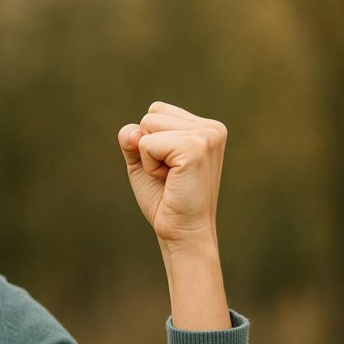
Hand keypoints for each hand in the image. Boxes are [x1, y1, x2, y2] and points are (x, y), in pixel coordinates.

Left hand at [118, 101, 228, 244]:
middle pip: (151, 114)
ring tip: (170, 177)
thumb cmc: (165, 199)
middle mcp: (212, 127)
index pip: (156, 111)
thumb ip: (132, 138)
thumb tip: (131, 131)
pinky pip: (147, 143)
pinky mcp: (196, 147)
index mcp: (206, 127)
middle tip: (169, 175)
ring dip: (148, 156)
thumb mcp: (143, 161)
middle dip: (147, 146)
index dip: (149, 141)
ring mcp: (207, 135)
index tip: (169, 168)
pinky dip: (149, 165)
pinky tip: (169, 180)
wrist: (182, 232)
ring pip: (147, 124)